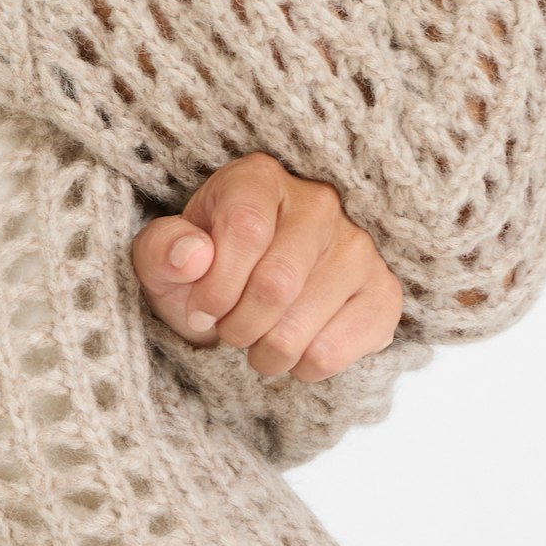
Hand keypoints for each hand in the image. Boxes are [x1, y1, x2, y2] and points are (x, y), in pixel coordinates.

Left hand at [130, 153, 404, 384]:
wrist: (250, 300)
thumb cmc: (204, 273)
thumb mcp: (165, 259)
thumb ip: (163, 250)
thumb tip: (191, 257)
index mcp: (259, 179)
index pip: (246, 231)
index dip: (215, 287)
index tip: (200, 310)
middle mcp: (318, 202)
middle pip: (277, 284)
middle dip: (238, 327)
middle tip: (228, 332)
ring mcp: (358, 246)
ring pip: (305, 325)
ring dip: (267, 353)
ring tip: (257, 343)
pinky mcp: (383, 292)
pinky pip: (338, 350)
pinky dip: (303, 366)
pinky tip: (294, 349)